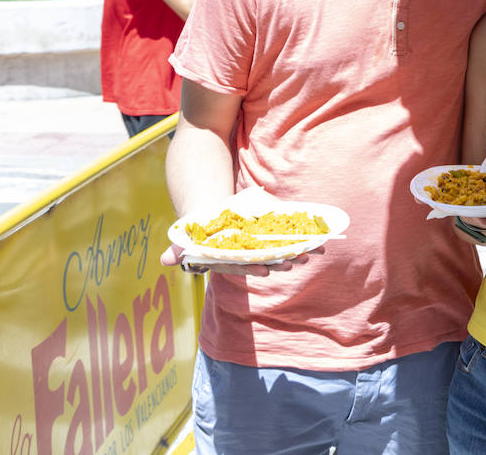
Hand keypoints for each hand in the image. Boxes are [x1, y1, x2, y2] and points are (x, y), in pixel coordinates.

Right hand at [160, 242, 322, 276]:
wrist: (210, 215)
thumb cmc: (199, 231)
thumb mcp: (187, 239)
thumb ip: (178, 250)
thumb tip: (164, 260)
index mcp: (227, 260)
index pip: (241, 266)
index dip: (253, 267)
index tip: (265, 269)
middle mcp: (245, 257)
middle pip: (264, 261)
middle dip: (279, 262)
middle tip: (294, 263)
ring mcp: (260, 249)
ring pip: (280, 253)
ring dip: (295, 254)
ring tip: (310, 254)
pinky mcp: (270, 238)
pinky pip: (289, 241)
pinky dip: (305, 242)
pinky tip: (321, 243)